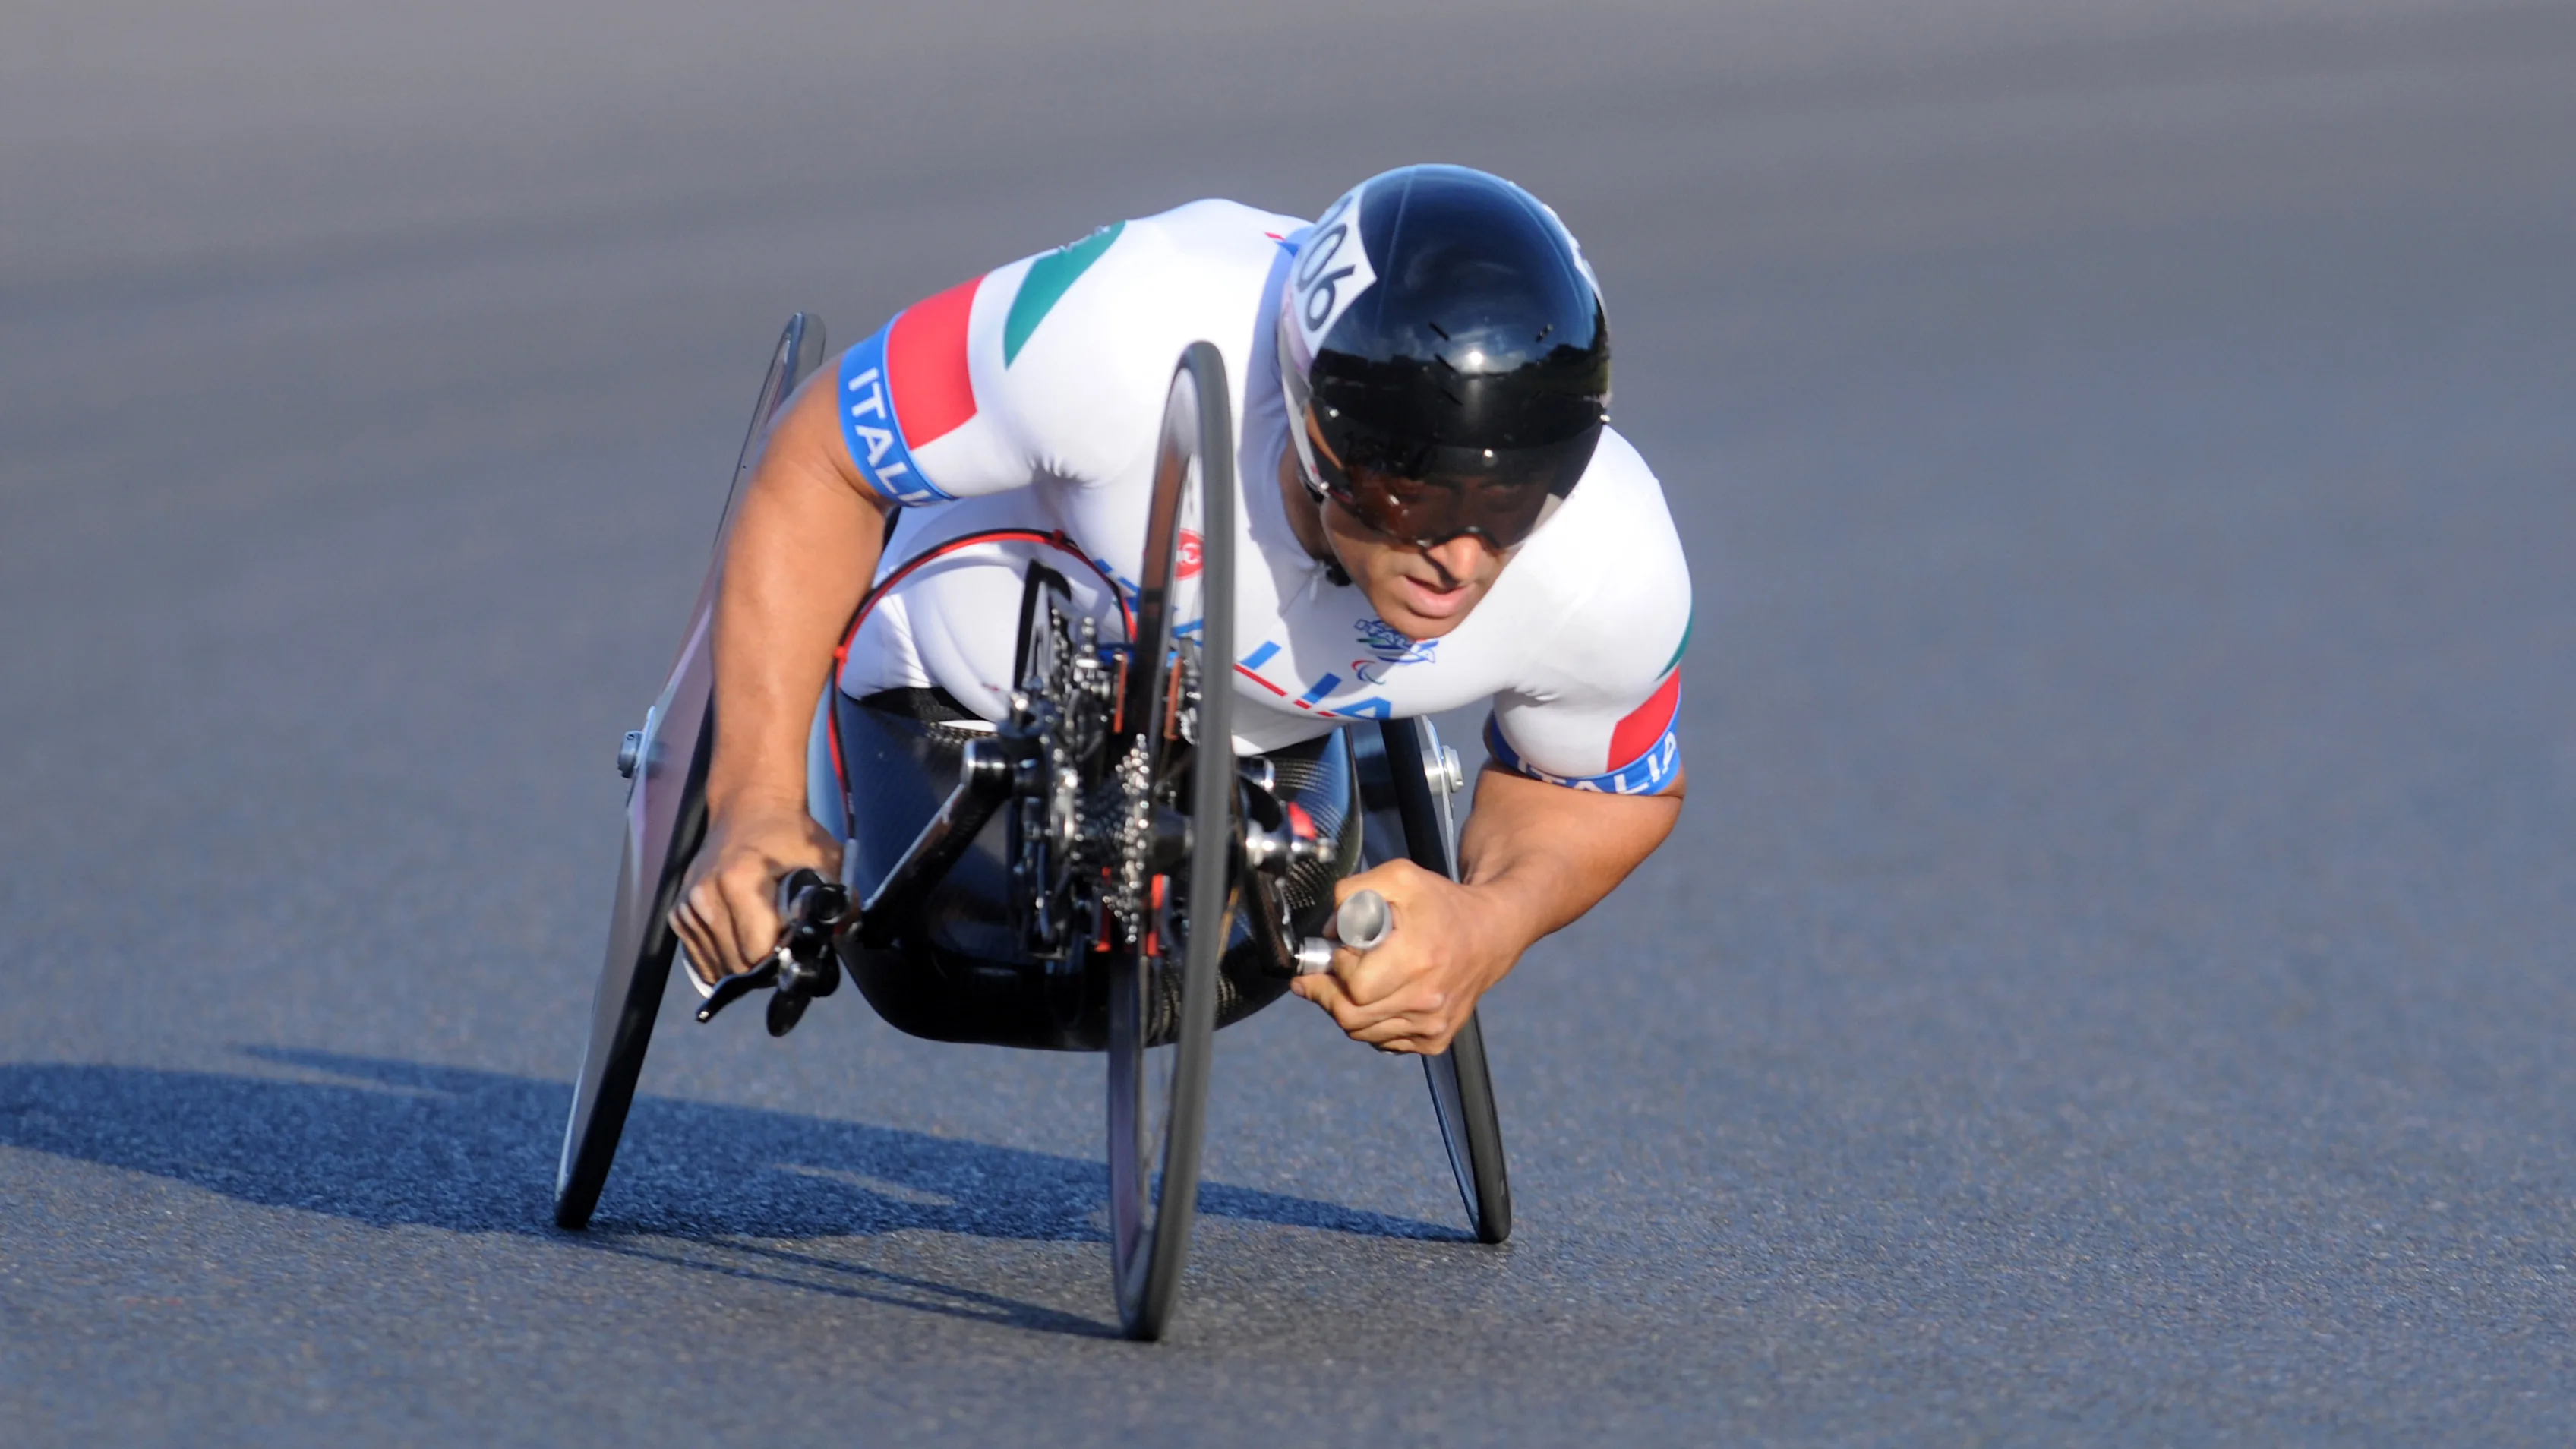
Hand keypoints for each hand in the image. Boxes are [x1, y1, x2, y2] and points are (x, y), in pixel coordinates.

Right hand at [669, 798, 840, 986]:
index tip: (795, 950)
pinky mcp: (678, 913)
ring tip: (760, 937)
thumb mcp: (825, 859)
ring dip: (742, 963)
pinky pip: (701, 956)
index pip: (757, 953)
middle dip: (763, 967)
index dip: (780, 960)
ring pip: (718, 965)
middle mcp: (706, 896)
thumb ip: (840, 900)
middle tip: (781, 946)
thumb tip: (842, 934)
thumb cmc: (790, 836)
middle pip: (736, 964)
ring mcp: (687, 906)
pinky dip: (723, 957)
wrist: (749, 809)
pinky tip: (740, 940)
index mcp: (740, 882)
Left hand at [1288, 858, 1524, 1054]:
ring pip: (1361, 1033)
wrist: (1490, 934)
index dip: (1340, 967)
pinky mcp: (1436, 1039)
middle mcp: (1426, 1001)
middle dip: (1328, 994)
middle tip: (1328, 973)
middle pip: (1349, 1017)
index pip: (1353, 987)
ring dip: (1349, 1008)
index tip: (1345, 950)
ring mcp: (1432, 1025)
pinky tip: (1383, 995)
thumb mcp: (1398, 877)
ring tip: (1359, 979)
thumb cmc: (1441, 905)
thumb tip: (1327, 934)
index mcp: (1416, 960)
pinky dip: (1372, 1022)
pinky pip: (1382, 1041)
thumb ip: (1351, 894)